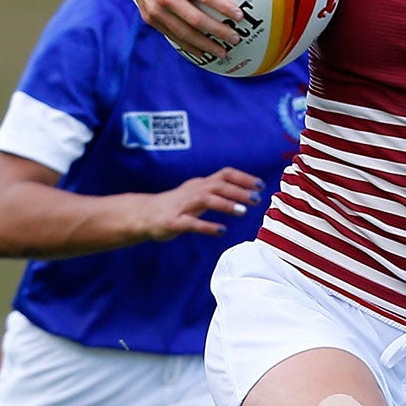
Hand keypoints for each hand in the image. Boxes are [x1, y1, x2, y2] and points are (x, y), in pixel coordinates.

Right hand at [112, 0, 247, 61]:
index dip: (224, 8)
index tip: (240, 16)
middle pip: (198, 21)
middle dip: (219, 32)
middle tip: (236, 39)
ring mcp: (156, 9)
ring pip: (184, 33)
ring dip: (205, 45)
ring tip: (223, 53)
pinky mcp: (149, 17)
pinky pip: (171, 35)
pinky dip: (188, 45)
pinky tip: (202, 52)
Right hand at [135, 166, 262, 240]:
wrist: (144, 215)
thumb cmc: (176, 206)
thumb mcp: (197, 194)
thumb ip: (217, 192)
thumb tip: (245, 194)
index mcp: (200, 184)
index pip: (224, 174)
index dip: (243, 178)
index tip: (260, 185)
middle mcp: (193, 191)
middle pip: (218, 185)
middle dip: (239, 191)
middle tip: (257, 199)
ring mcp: (183, 206)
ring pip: (206, 200)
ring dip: (226, 204)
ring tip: (243, 212)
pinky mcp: (174, 222)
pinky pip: (192, 223)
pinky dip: (208, 226)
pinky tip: (222, 231)